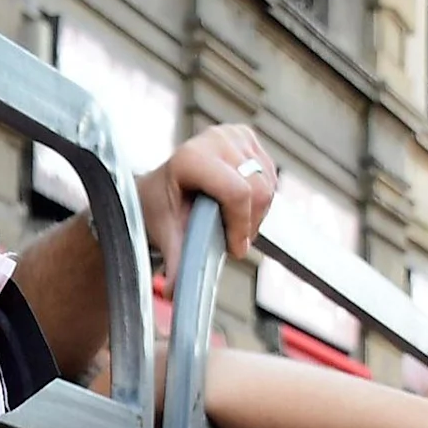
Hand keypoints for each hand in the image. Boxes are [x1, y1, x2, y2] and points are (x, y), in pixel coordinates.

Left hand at [137, 123, 279, 263]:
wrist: (158, 185)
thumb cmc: (159, 207)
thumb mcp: (165, 233)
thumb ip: (176, 259)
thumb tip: (174, 292)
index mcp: (192, 157)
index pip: (238, 193)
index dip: (241, 225)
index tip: (235, 248)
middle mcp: (215, 140)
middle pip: (259, 190)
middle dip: (249, 222)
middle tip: (233, 239)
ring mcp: (233, 134)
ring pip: (268, 184)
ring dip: (255, 212)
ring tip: (230, 221)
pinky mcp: (246, 136)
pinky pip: (270, 174)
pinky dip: (259, 197)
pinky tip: (237, 203)